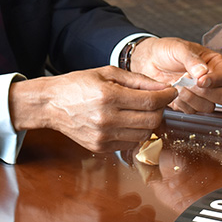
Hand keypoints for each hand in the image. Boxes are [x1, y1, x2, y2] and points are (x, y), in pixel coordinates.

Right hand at [8, 66, 175, 151]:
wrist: (51, 104)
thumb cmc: (77, 85)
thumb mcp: (107, 73)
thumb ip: (137, 80)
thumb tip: (162, 87)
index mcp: (108, 97)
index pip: (150, 101)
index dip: (166, 96)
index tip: (170, 91)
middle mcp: (106, 119)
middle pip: (151, 120)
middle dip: (160, 109)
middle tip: (157, 101)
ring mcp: (103, 137)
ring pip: (144, 134)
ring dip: (149, 122)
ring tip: (140, 110)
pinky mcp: (100, 147)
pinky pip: (130, 143)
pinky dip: (134, 132)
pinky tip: (126, 121)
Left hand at [130, 38, 221, 114]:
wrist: (148, 60)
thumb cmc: (166, 50)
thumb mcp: (179, 48)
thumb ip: (192, 60)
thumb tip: (203, 72)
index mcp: (215, 64)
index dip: (215, 81)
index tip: (201, 80)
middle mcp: (212, 80)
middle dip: (205, 92)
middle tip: (190, 83)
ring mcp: (201, 94)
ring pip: (208, 107)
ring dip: (192, 98)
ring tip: (179, 85)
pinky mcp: (188, 103)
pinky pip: (192, 111)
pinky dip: (182, 103)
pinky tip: (174, 91)